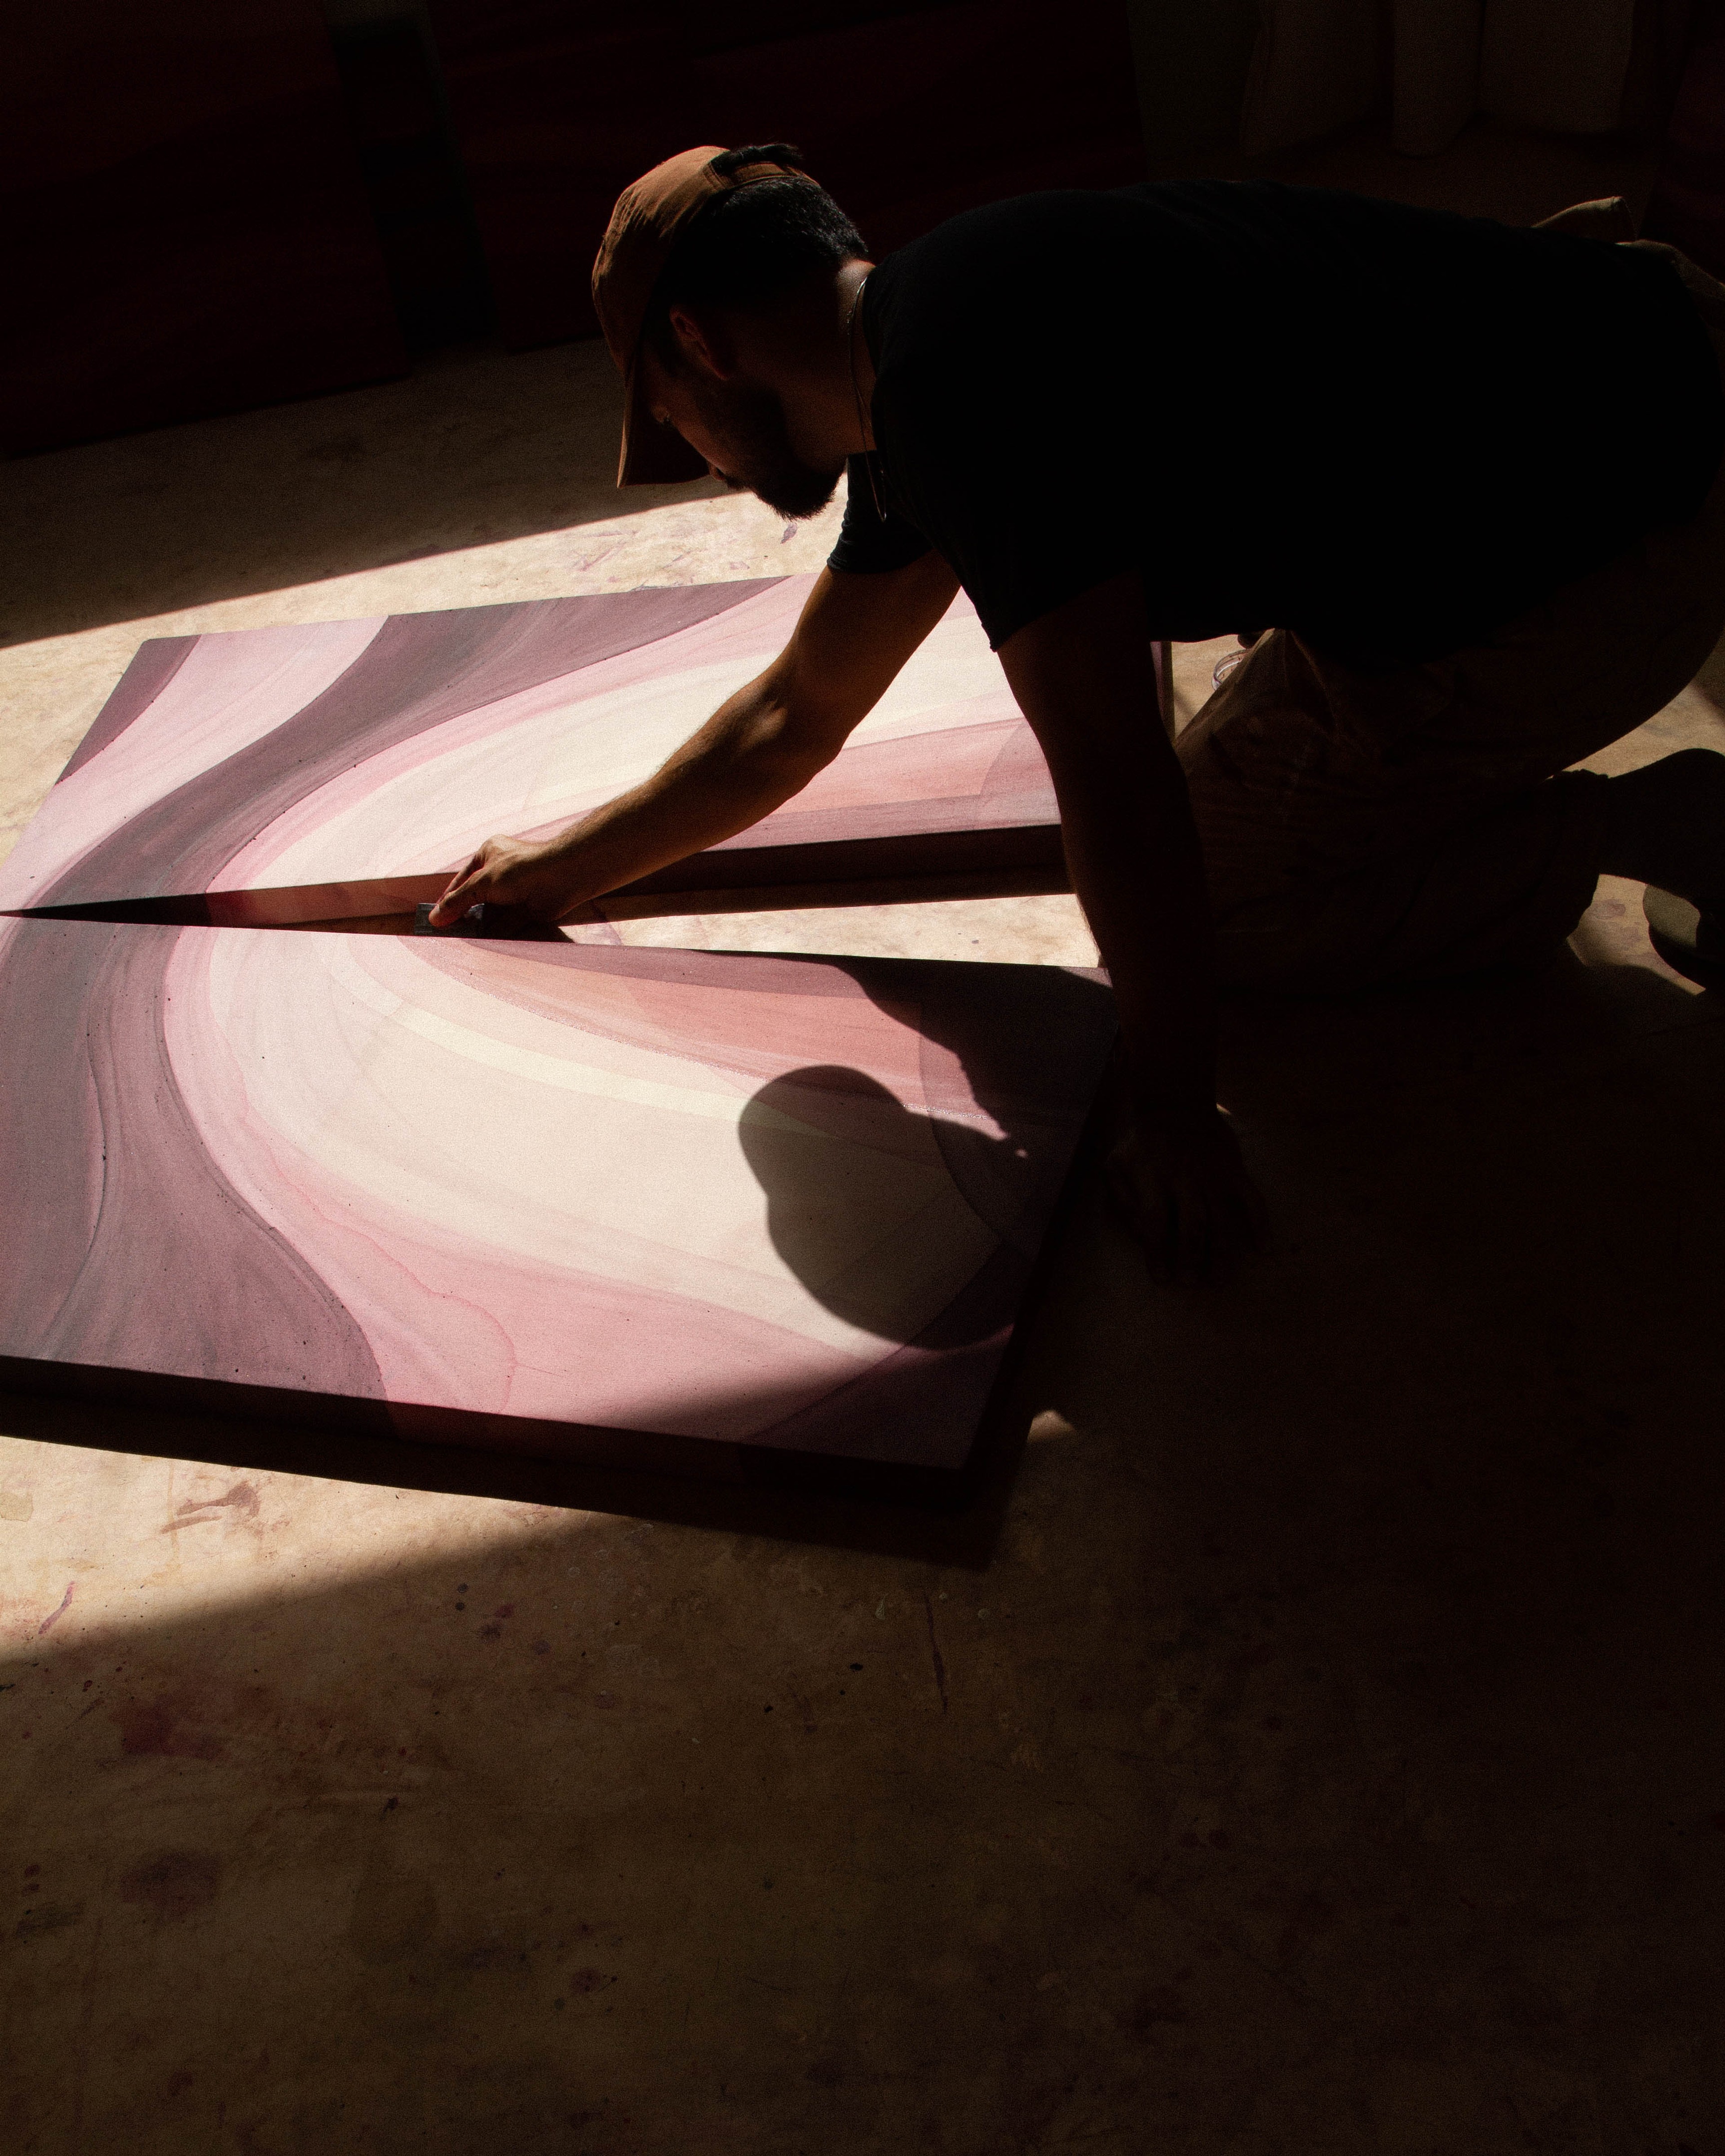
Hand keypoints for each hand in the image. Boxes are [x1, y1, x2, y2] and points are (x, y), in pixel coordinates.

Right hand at [425, 834, 586, 926]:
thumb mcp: (481, 882)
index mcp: (488, 854)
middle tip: (448, 932)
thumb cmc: (519, 869)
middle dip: (464, 914)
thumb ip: (458, 901)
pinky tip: (482, 943)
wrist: (561, 876)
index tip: (436, 918)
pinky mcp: (527, 908)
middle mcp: (501, 871)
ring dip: (479, 925)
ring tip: (461, 940)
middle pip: (477, 896)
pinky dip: (496, 932)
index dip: (449, 899)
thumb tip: (435, 918)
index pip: (462, 879)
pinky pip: (508, 923)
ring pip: (492, 911)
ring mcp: (515, 890)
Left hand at [1105, 1105, 1268, 1286]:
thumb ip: (1122, 1200)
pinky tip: (1261, 1248)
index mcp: (1153, 1179)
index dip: (1158, 1253)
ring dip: (1222, 1252)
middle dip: (1192, 1258)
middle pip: (1192, 1225)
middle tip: (1192, 1282)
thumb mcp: (1115, 1164)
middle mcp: (1185, 1179)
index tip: (1162, 1278)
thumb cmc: (1142, 1143)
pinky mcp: (1235, 1171)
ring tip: (1219, 1278)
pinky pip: (1252, 1199)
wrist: (1177, 1104)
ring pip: (1222, 1219)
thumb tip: (1140, 1234)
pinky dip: (1260, 1224)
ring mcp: (1213, 1175)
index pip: (1154, 1223)